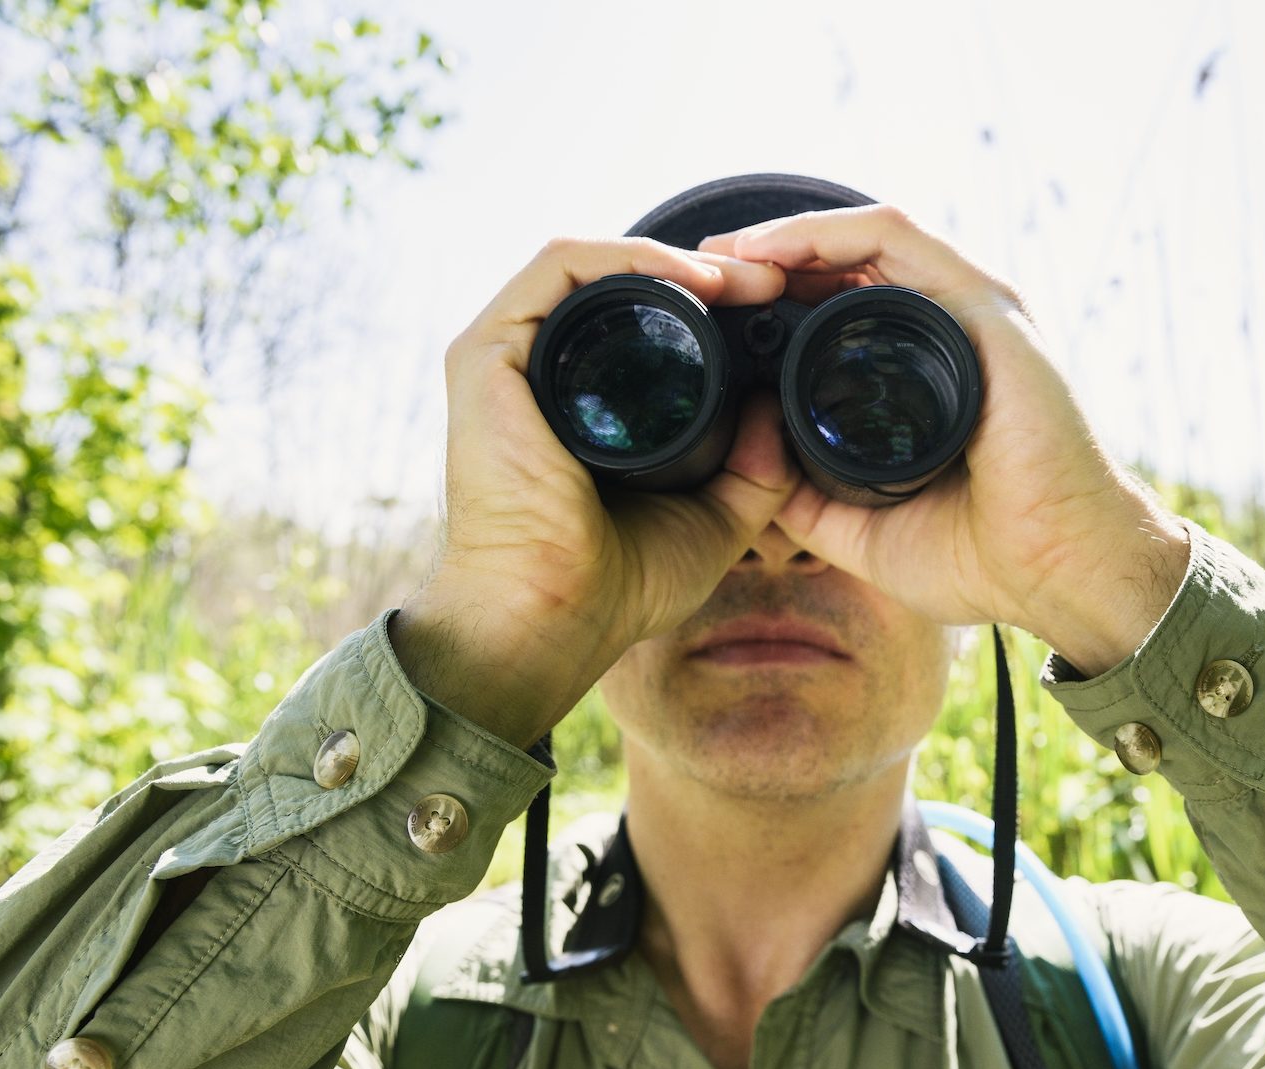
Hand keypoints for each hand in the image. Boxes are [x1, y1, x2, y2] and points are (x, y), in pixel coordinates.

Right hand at [393, 237, 795, 746]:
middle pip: (623, 288)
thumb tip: (777, 405)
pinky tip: (693, 279)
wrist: (555, 616)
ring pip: (595, 264)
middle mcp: (541, 373)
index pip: (645, 324)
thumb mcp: (716, 522)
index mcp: (582, 405)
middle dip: (706, 272)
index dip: (714, 305)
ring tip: (745, 280)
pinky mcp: (486, 351)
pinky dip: (630, 256)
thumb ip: (756, 470)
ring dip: (676, 257)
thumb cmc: (618, 587)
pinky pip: (561, 265)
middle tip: (773, 284)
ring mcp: (507, 356)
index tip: (777, 310)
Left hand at [699, 205, 1190, 676]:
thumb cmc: (988, 557)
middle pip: (849, 263)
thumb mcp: (864, 529)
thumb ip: (808, 501)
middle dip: (769, 257)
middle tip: (702, 272)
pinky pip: (897, 239)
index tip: (712, 310)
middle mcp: (952, 331)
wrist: (1060, 573)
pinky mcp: (987, 307)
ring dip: (787, 235)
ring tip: (723, 253)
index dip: (776, 297)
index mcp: (929, 372)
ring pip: (866, 237)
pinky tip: (773, 249)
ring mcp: (972, 311)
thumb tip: (746, 481)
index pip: (845, 306)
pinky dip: (829, 233)